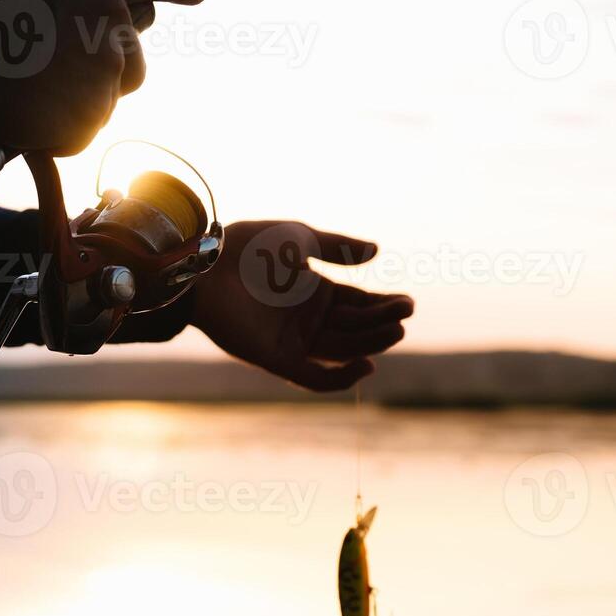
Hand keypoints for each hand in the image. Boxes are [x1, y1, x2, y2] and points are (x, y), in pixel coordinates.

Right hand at [0, 0, 208, 155]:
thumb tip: (86, 8)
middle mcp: (110, 15)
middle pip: (131, 58)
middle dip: (105, 70)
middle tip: (53, 71)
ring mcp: (104, 67)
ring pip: (106, 98)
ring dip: (78, 101)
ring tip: (26, 90)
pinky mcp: (91, 113)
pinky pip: (81, 129)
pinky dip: (57, 130)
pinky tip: (24, 112)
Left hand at [190, 221, 413, 391]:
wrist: (208, 262)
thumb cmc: (249, 245)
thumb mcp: (300, 238)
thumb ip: (338, 248)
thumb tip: (376, 253)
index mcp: (315, 291)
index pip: (359, 304)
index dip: (383, 305)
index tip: (407, 303)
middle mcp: (307, 319)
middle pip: (354, 328)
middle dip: (381, 323)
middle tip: (404, 316)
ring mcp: (292, 340)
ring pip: (341, 351)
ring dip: (370, 345)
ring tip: (395, 331)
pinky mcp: (275, 359)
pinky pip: (312, 377)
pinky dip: (339, 377)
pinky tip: (365, 365)